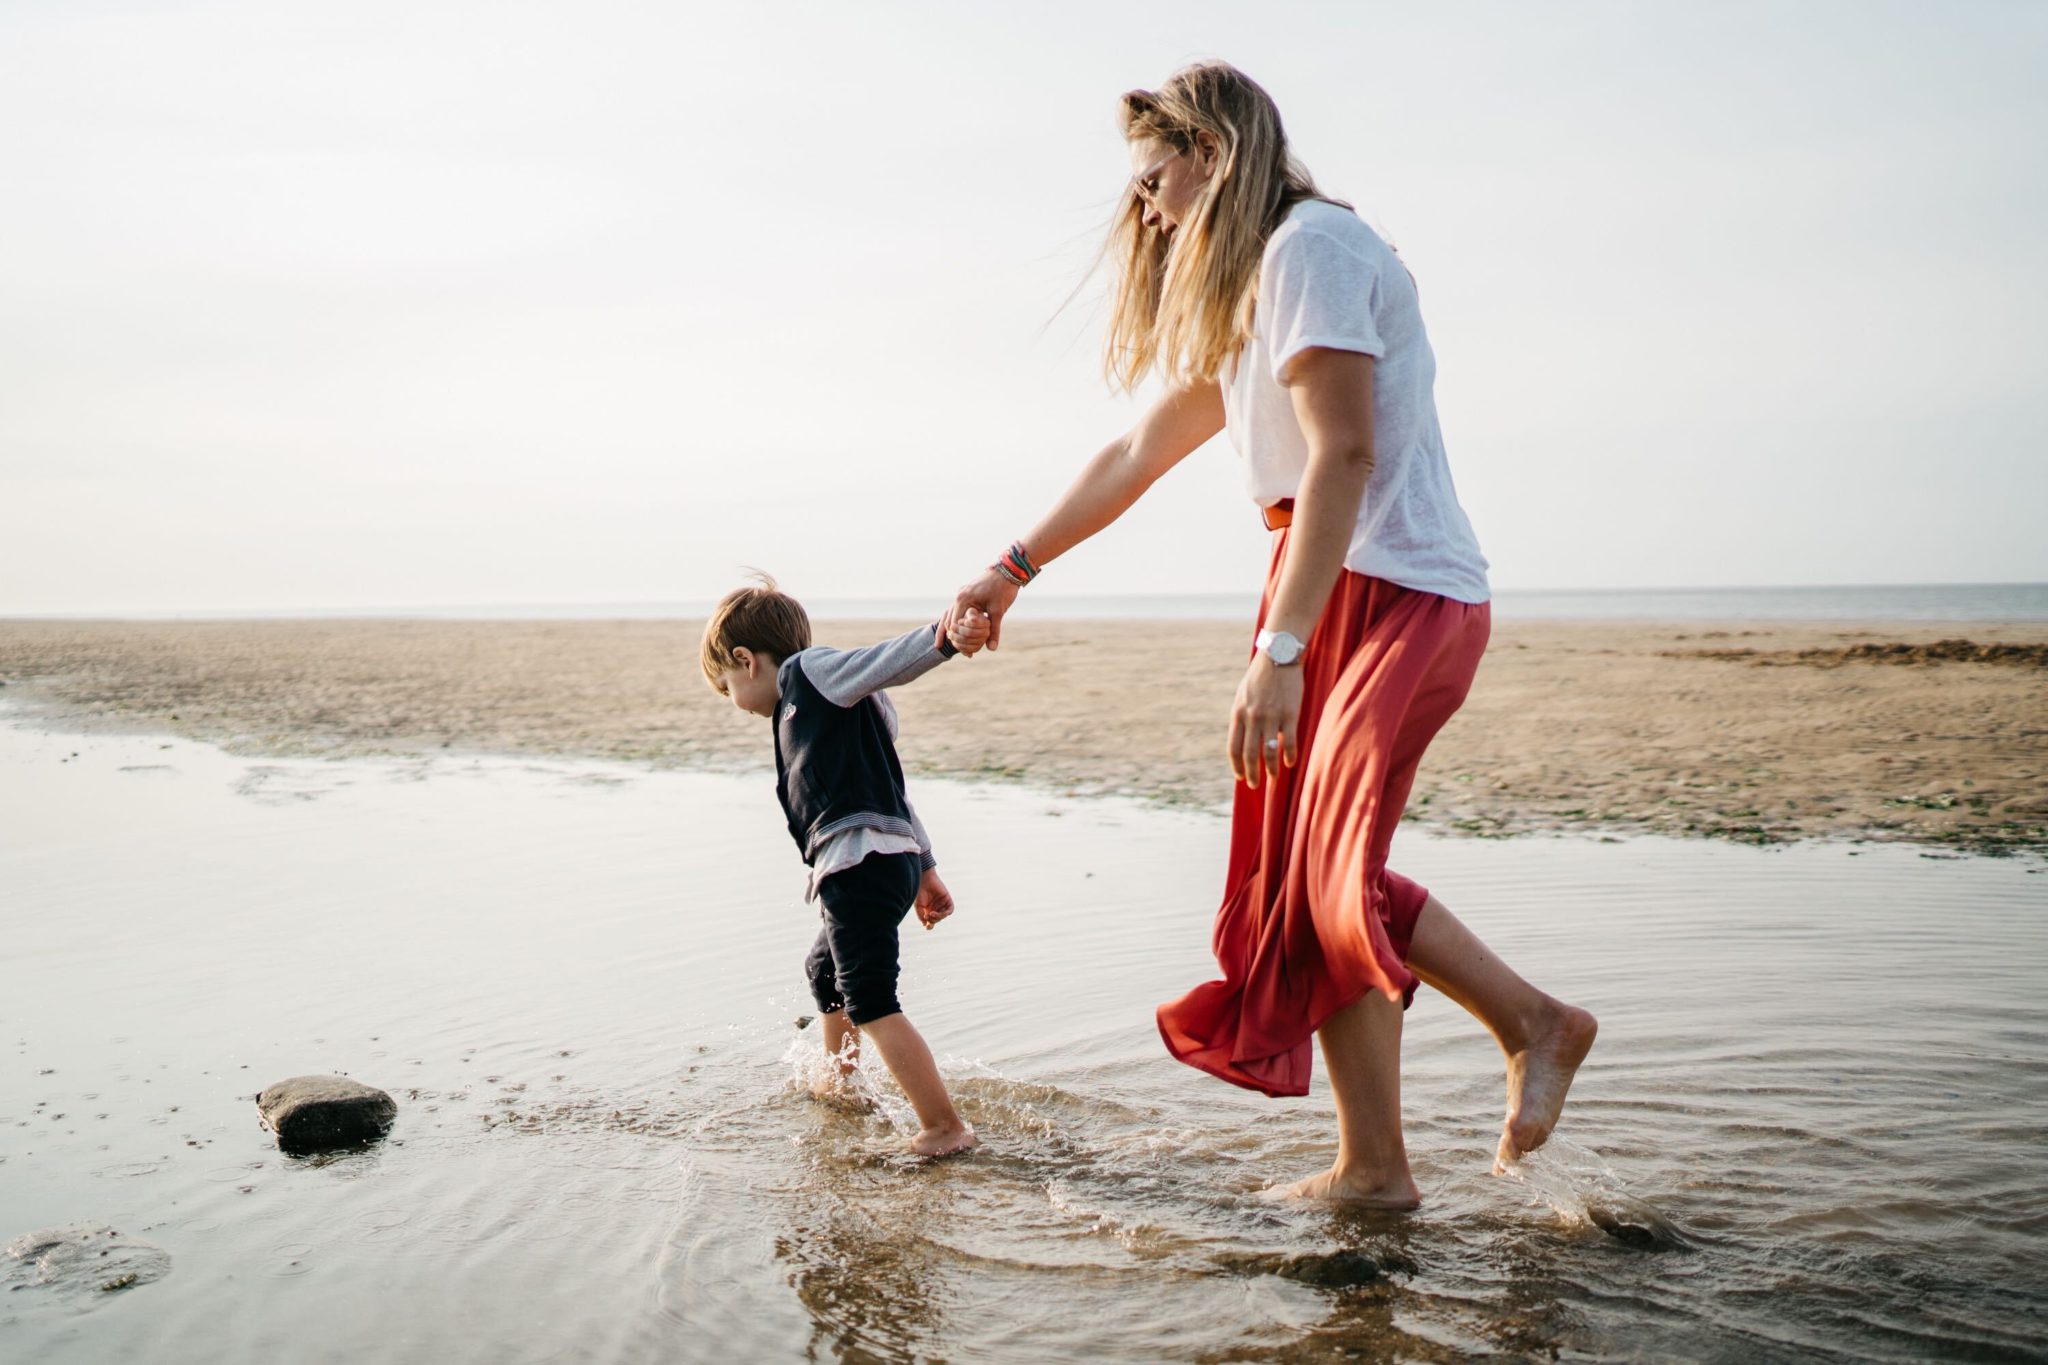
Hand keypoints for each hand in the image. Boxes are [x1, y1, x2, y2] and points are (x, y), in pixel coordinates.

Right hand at [914, 868, 954, 929]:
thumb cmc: (919, 892)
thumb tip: (925, 924)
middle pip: (937, 919)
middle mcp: (936, 908)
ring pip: (943, 915)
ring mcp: (942, 904)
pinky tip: (941, 912)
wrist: (924, 880)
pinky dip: (947, 912)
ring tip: (931, 913)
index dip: (930, 926)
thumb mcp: (918, 906)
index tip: (927, 927)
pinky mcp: (947, 899)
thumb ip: (921, 915)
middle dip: (933, 920)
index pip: (931, 921)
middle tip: (927, 915)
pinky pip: (950, 909)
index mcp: (929, 910)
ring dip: (939, 917)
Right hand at [941, 568, 1019, 652]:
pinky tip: (966, 632)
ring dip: (957, 630)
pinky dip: (961, 622)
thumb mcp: (998, 611)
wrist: (1009, 570)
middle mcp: (959, 596)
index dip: (959, 639)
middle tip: (964, 653)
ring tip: (961, 647)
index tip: (967, 651)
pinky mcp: (967, 594)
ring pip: (952, 616)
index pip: (953, 624)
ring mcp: (962, 594)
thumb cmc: (1003, 589)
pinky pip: (959, 611)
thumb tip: (991, 648)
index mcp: (963, 599)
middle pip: (950, 621)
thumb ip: (993, 631)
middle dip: (956, 637)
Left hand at [1227, 654, 1302, 788]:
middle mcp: (1252, 718)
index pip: (1233, 747)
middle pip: (1249, 754)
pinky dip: (1289, 755)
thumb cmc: (1260, 677)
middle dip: (1251, 774)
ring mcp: (1270, 717)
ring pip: (1269, 752)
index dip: (1236, 765)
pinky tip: (1290, 763)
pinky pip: (1288, 742)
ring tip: (1273, 779)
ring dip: (1270, 769)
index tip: (1240, 776)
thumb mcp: (1243, 696)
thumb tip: (1242, 739)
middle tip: (1255, 785)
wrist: (1278, 656)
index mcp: (1238, 714)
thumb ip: (1242, 716)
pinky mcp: (1289, 714)